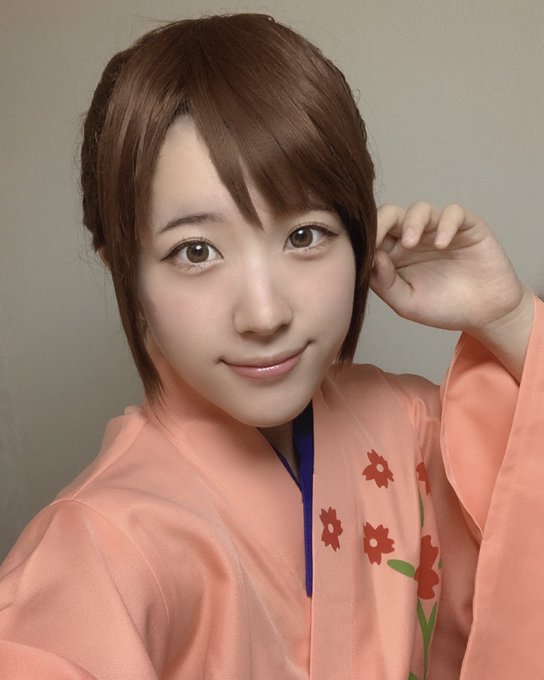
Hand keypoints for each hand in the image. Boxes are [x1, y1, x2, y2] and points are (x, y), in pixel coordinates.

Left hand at [370, 202, 533, 378]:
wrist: (484, 314)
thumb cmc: (442, 308)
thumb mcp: (406, 303)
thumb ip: (385, 283)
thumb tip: (373, 257)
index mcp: (394, 254)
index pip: (374, 234)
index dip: (366, 237)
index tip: (361, 250)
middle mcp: (414, 237)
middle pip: (392, 214)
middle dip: (381, 222)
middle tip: (378, 239)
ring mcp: (439, 230)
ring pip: (420, 209)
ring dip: (411, 222)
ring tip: (410, 244)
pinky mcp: (466, 227)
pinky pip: (454, 213)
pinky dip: (445, 224)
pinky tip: (442, 245)